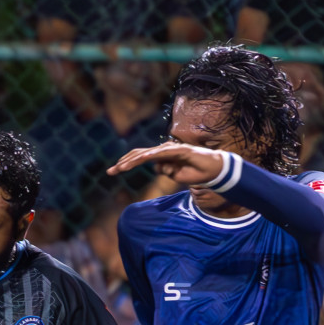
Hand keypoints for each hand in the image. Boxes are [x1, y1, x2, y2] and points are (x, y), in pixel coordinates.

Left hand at [107, 142, 224, 186]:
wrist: (213, 171)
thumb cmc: (195, 173)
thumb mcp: (175, 176)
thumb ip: (165, 170)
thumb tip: (156, 167)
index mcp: (162, 156)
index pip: (140, 158)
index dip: (126, 163)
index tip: (113, 171)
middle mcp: (164, 150)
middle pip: (139, 154)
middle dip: (123, 162)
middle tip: (110, 171)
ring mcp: (170, 149)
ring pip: (146, 154)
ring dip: (131, 161)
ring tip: (119, 168)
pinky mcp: (178, 150)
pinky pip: (160, 154)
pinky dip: (148, 157)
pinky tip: (138, 162)